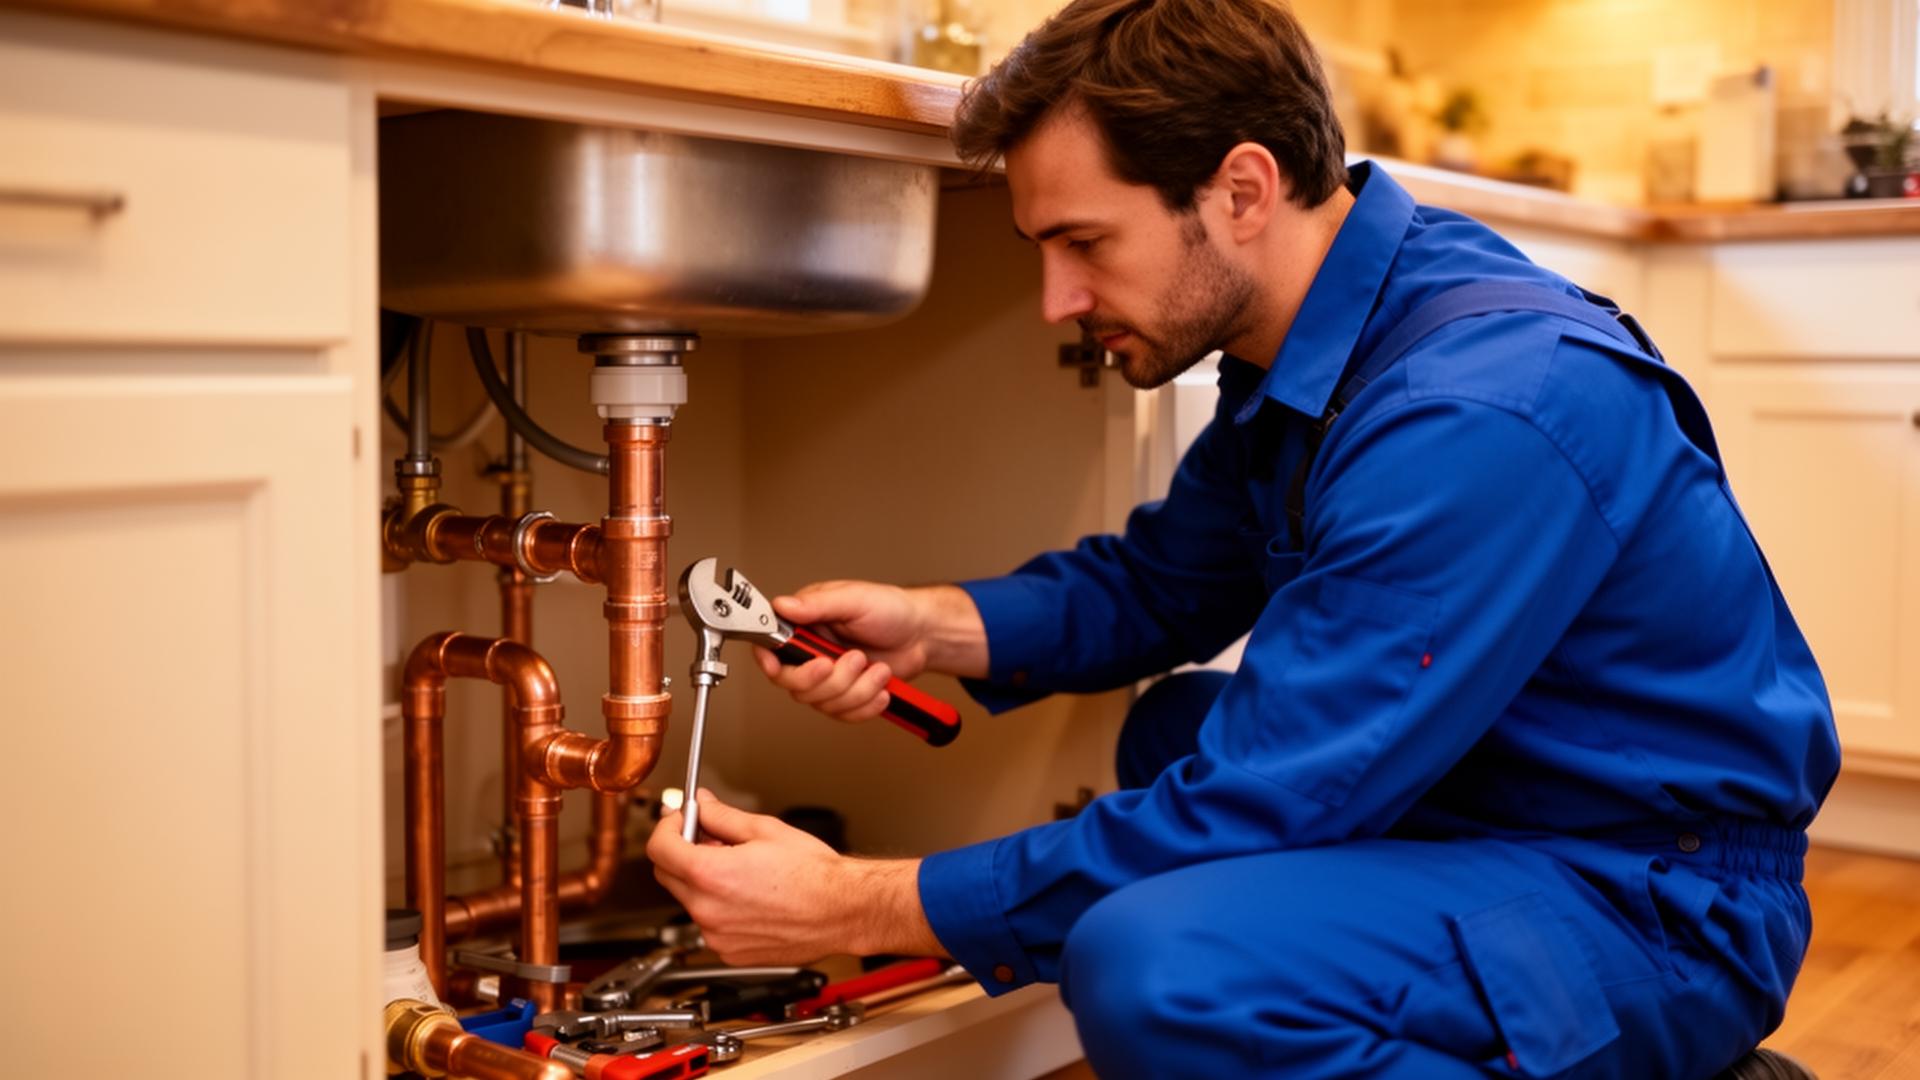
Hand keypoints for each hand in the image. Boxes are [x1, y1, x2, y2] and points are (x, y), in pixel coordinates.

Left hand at [647, 791, 940, 963]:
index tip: (678, 820)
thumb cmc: (814, 874)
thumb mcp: (765, 830)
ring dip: (702, 881)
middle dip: (681, 852)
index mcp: (710, 875)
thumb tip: (704, 806)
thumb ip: (722, 817)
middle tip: (709, 838)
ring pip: (690, 901)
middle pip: (667, 875)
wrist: (843, 910)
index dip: (666, 827)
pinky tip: (749, 895)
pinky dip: (719, 907)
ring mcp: (717, 936)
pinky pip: (710, 924)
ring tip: (740, 868)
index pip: (659, 848)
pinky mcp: (729, 952)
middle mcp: (707, 910)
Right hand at [752, 580, 931, 724]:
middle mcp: (811, 652)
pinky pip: (843, 714)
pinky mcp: (846, 695)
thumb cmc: (891, 609)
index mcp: (806, 624)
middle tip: (857, 659)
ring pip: (823, 702)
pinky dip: (865, 705)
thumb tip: (781, 605)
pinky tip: (881, 689)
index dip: (770, 661)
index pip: (771, 647)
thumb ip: (817, 604)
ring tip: (879, 669)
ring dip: (858, 690)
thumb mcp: (855, 599)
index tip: (779, 667)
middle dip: (831, 679)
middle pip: (795, 684)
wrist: (922, 635)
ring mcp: (828, 677)